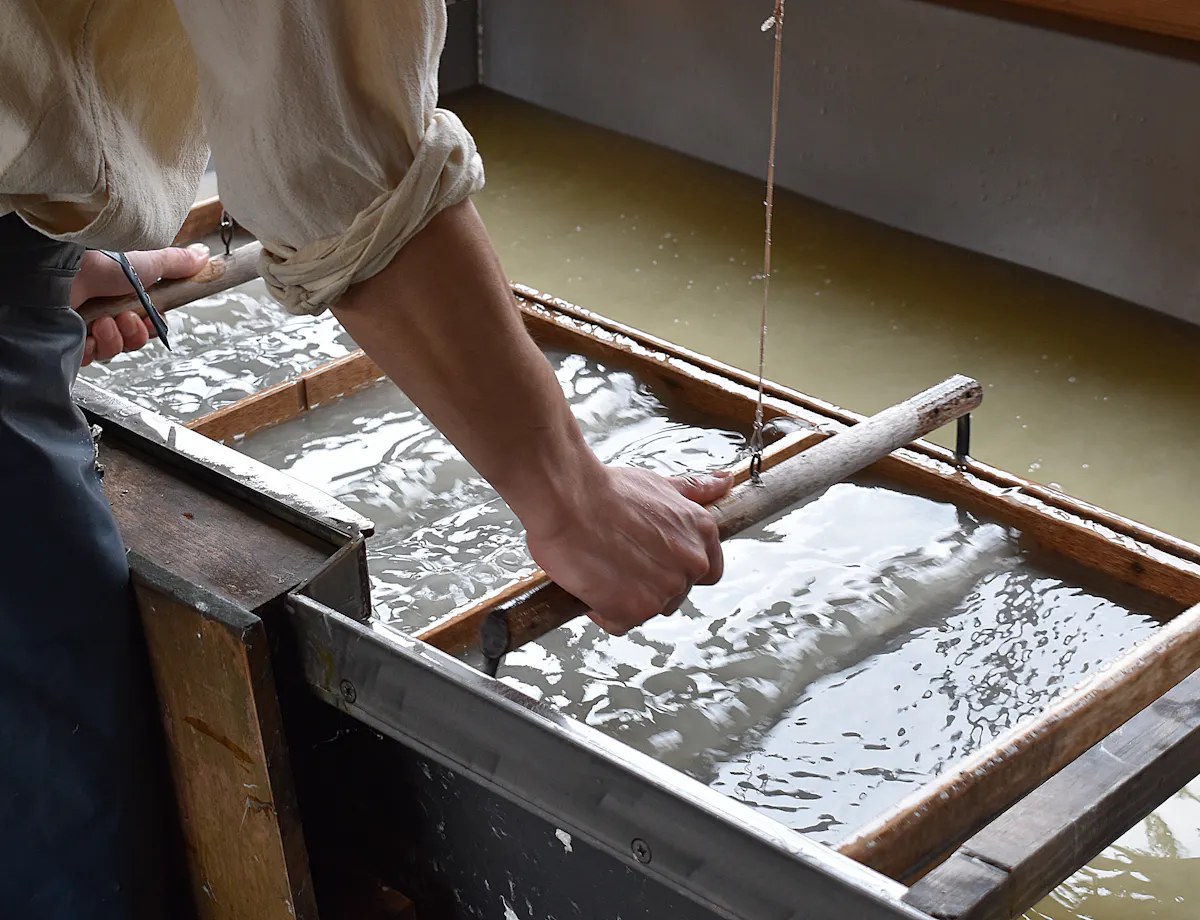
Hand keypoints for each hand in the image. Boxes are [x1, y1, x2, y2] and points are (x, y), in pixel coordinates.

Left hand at [72, 244, 209, 365]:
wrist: (55, 271)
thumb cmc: (94, 262)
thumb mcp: (144, 261)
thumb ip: (174, 262)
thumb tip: (203, 256)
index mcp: (120, 295)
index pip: (145, 323)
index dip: (151, 325)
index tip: (151, 318)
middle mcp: (102, 310)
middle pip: (133, 340)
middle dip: (135, 332)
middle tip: (127, 318)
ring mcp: (83, 327)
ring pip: (114, 350)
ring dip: (115, 338)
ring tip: (104, 321)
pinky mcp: (66, 342)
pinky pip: (91, 357)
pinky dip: (93, 346)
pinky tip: (88, 332)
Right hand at [525, 467, 731, 634]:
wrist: (568, 499)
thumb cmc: (605, 491)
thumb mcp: (659, 484)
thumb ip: (694, 490)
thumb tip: (723, 482)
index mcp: (702, 533)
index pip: (707, 571)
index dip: (677, 569)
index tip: (654, 562)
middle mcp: (692, 563)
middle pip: (674, 593)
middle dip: (647, 583)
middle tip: (618, 558)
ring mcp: (666, 589)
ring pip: (647, 609)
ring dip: (624, 597)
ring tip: (602, 566)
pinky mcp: (636, 610)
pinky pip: (620, 623)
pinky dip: (602, 610)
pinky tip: (591, 582)